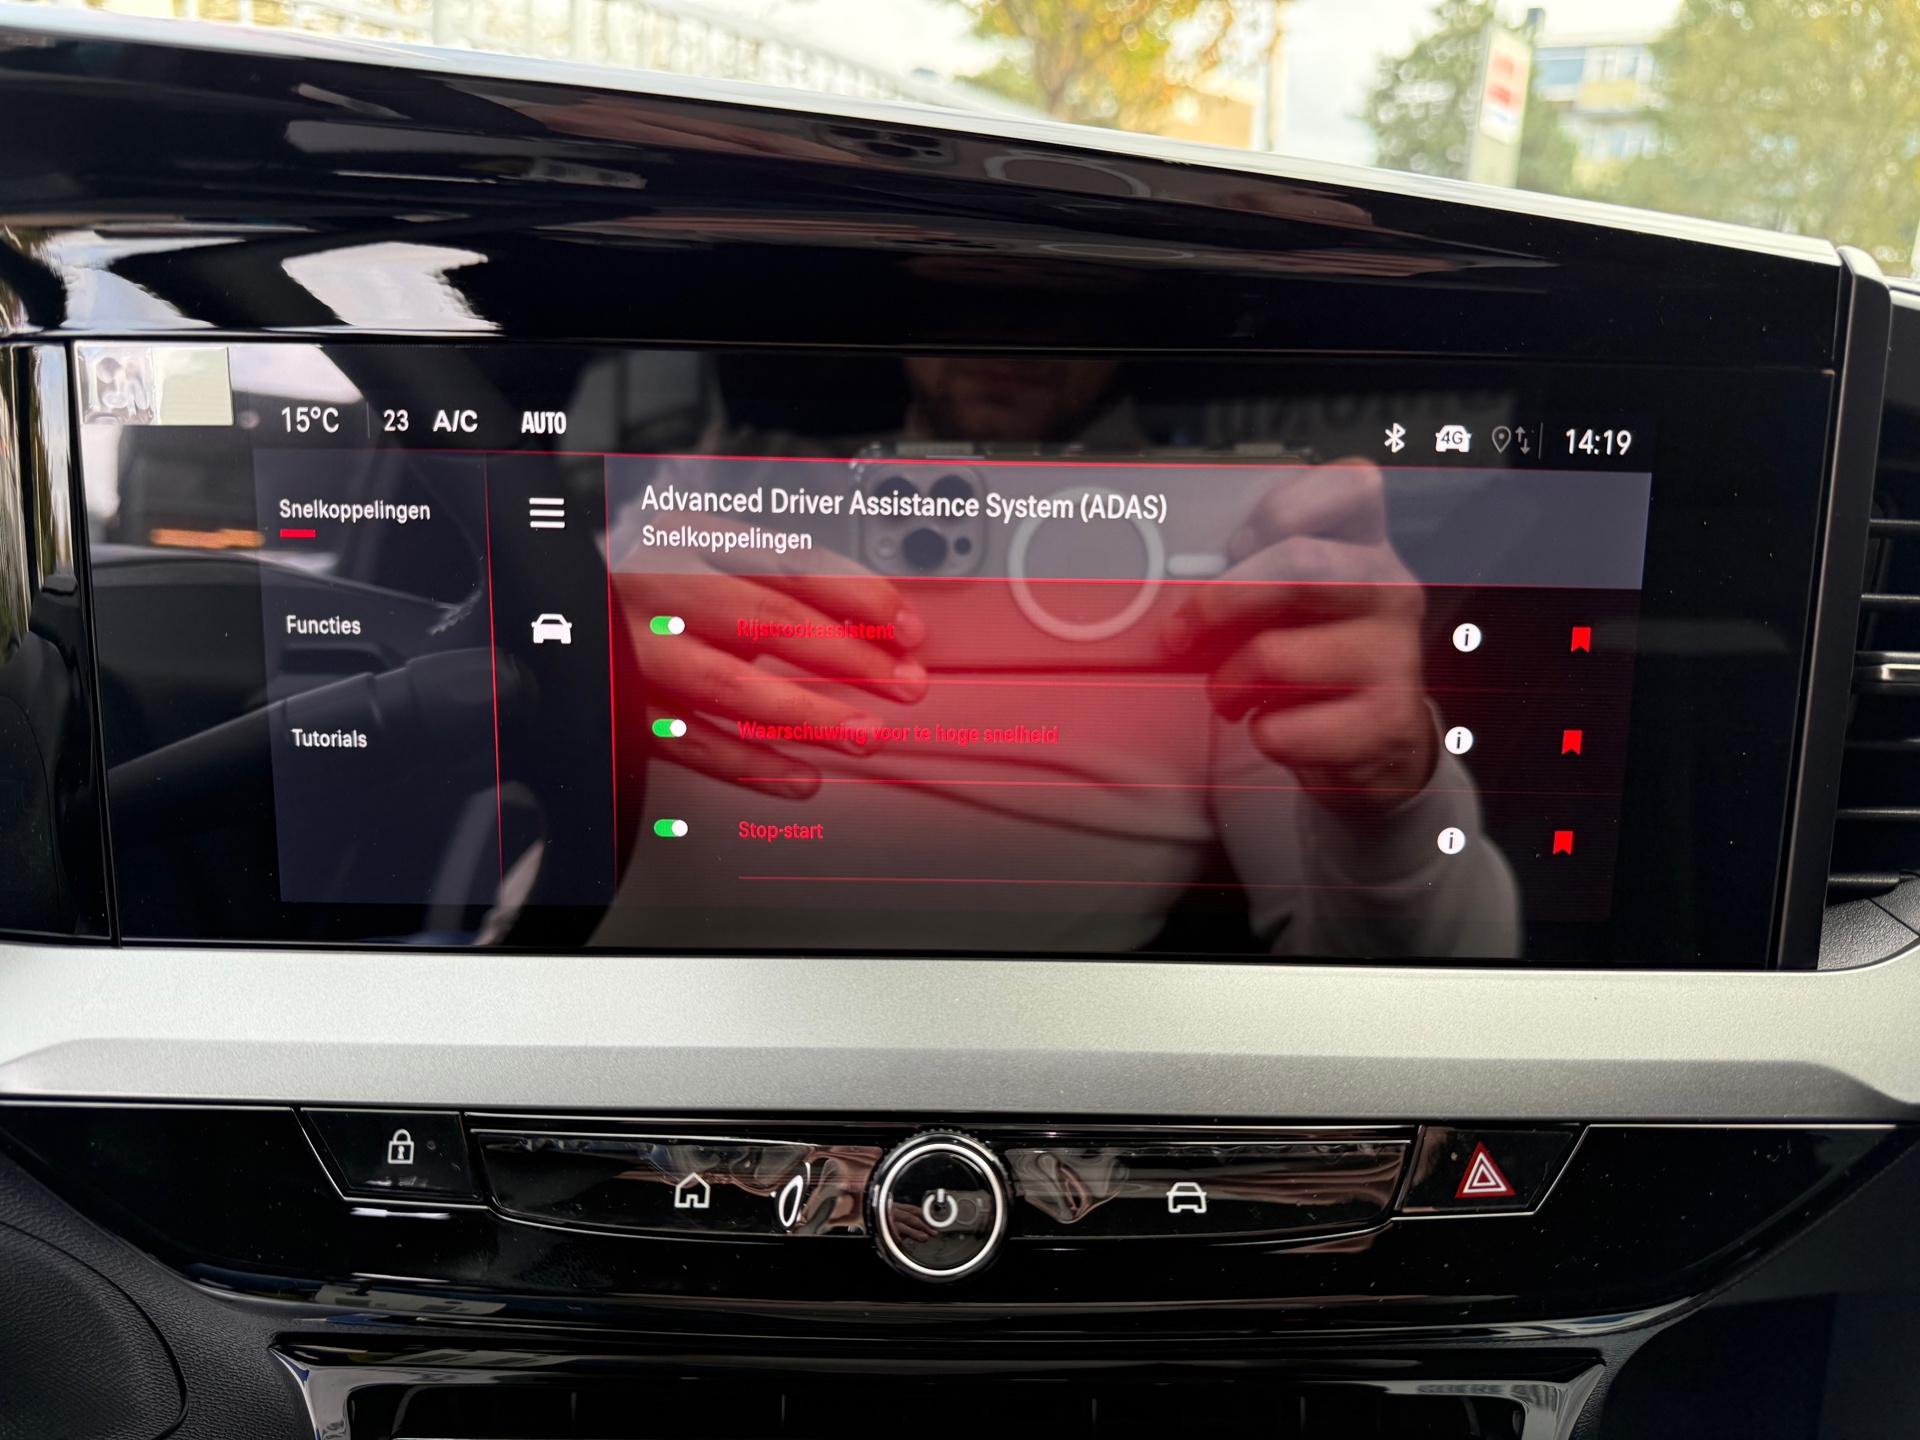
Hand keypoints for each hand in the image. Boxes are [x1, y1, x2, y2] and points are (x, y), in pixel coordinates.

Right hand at [615, 521, 925, 797]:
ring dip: (809, 716)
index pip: (789, 561)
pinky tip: (802, 776)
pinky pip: (695, 744)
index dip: (857, 597)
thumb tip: (868, 621)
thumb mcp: (701, 553)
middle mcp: (659, 589)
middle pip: (768, 620)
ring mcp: (637, 652)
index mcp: (686, 537)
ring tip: (864, 734)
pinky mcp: (623, 709)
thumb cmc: (642, 582)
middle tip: (903, 685)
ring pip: (733, 687)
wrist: (551, 605)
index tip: (906, 629)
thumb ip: (772, 578)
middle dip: (848, 657)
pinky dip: (753, 766)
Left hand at [1164, 459, 1435, 812]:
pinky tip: (1273, 723)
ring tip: (1230, 692)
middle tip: (1182, 633)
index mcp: (1366, 547)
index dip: (1279, 508)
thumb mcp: (1290, 606)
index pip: (1350, 485)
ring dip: (1228, 683)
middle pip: (1298, 565)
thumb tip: (1176, 590)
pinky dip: (1259, 732)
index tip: (1237, 546)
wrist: (1378, 741)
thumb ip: (1252, 579)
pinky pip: (1283, 727)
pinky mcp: (1388, 721)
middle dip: (1219, 601)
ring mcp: (1396, 656)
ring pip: (1276, 656)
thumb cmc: (1315, 660)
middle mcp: (1390, 591)